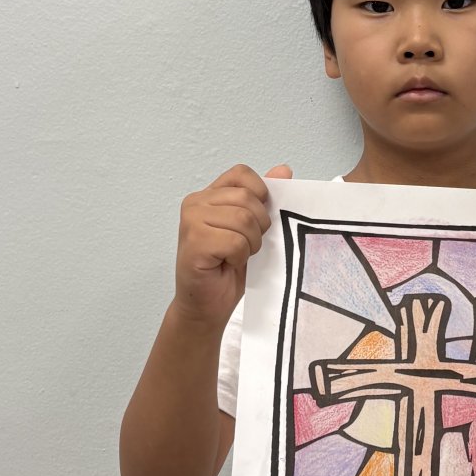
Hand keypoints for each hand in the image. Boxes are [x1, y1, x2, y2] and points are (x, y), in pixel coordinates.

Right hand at [173, 162, 292, 328]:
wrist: (207, 305)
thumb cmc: (229, 269)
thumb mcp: (254, 230)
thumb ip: (265, 199)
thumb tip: (284, 169)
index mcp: (210, 194)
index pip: (243, 174)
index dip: (259, 196)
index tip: (256, 221)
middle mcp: (196, 202)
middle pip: (247, 199)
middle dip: (258, 227)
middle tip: (245, 246)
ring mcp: (191, 221)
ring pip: (243, 219)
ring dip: (250, 244)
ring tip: (236, 256)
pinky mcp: (194, 242)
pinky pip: (235, 242)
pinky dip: (239, 257)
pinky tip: (226, 264)